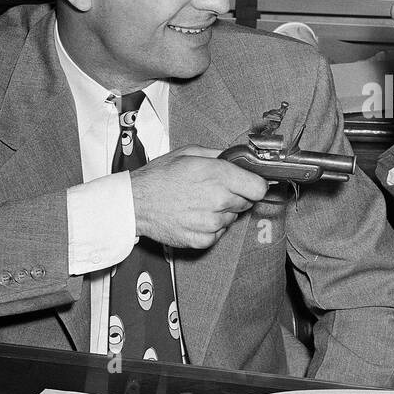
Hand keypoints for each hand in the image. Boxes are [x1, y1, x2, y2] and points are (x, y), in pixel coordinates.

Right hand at [130, 145, 268, 249]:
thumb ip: (219, 155)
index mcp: (217, 175)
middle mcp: (218, 200)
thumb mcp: (189, 153)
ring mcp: (211, 223)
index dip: (254, 184)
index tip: (249, 184)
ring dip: (221, 212)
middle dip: (235, 196)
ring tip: (198, 203)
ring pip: (231, 218)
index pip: (258, 187)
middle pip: (246, 202)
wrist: (134, 203)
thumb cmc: (158, 177)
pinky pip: (218, 234)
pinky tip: (193, 216)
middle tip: (213, 191)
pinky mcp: (202, 240)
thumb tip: (239, 157)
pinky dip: (209, 227)